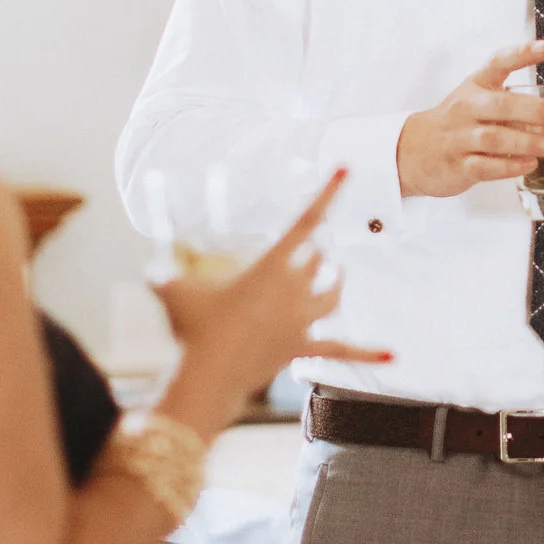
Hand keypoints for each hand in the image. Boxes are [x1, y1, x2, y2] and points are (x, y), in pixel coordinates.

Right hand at [154, 170, 389, 432]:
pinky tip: (394, 354)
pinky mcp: (302, 347)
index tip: (347, 169)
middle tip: (309, 252)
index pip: (306, 221)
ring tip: (335, 276)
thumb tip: (149, 267)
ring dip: (336, 284)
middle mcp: (293, 289)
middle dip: (317, 255)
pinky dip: (368, 350)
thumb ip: (164, 273)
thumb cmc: (191, 328)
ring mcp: (301, 320)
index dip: (328, 193)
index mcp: (270, 266)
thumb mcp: (171, 290)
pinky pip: (341, 348)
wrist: (207, 374)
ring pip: (333, 296)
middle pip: (320, 262)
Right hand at [396, 40, 543, 198]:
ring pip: (496, 138)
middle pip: (503, 105)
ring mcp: (459, 137)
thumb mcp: (489, 107)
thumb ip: (532, 114)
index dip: (520, 54)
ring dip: (531, 143)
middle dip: (539, 111)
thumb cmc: (462, 123)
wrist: (414, 150)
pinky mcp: (458, 165)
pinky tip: (530, 164)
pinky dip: (509, 166)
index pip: (497, 63)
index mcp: (476, 86)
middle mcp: (466, 108)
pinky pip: (485, 166)